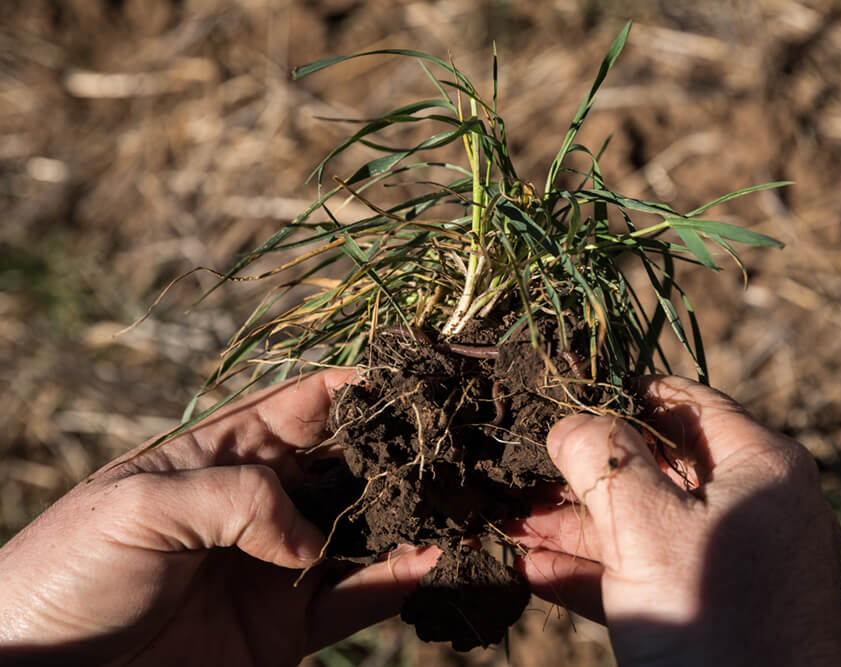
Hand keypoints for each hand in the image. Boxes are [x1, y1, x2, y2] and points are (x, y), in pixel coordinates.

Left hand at [0, 369, 438, 665]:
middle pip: (354, 463)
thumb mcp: (137, 508)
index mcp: (224, 453)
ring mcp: (279, 565)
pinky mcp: (287, 627)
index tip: (429, 374)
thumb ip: (236, 500)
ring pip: (367, 529)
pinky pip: (356, 598)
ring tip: (467, 500)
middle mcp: (263, 502)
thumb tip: (312, 537)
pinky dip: (400, 580)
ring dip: (416, 515)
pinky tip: (436, 560)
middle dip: (409, 449)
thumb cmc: (64, 573)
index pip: (313, 402)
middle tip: (468, 437)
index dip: (370, 384)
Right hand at [510, 375, 840, 666]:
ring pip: (645, 524)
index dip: (618, 395)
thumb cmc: (709, 618)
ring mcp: (737, 561)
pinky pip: (650, 573)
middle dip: (581, 472)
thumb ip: (603, 458)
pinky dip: (595, 571)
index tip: (560, 398)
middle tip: (522, 467)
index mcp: (762, 467)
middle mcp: (756, 506)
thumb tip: (570, 422)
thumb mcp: (647, 526)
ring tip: (509, 520)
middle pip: (656, 467)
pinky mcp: (715, 609)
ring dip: (574, 525)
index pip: (684, 404)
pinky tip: (533, 571)